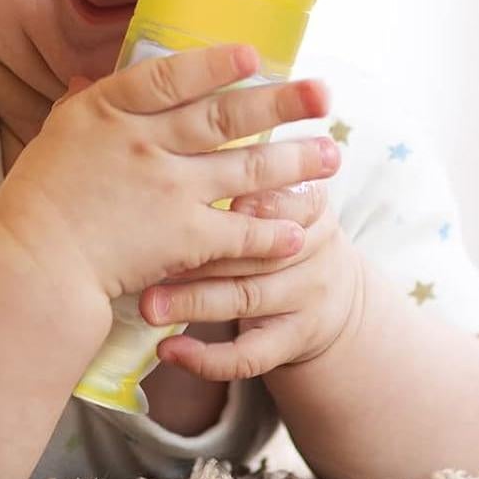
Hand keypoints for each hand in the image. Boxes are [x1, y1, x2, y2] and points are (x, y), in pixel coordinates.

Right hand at [0, 43, 330, 306]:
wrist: (35, 266)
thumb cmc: (35, 201)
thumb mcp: (53, 137)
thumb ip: (79, 107)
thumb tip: (88, 78)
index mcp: (110, 112)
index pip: (171, 77)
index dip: (214, 64)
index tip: (253, 54)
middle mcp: (146, 143)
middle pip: (225, 117)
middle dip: (281, 104)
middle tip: (324, 94)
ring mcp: (169, 190)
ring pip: (246, 169)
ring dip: (296, 162)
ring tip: (332, 154)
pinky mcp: (183, 238)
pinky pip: (239, 231)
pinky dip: (272, 231)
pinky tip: (301, 230)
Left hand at [138, 166, 362, 381]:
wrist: (331, 290)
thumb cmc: (277, 222)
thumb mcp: (279, 188)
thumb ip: (243, 163)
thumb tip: (190, 120)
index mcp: (309, 202)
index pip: (285, 198)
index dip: (253, 201)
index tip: (212, 195)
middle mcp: (313, 249)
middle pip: (256, 250)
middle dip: (202, 253)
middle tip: (149, 252)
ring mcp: (305, 298)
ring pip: (246, 301)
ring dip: (193, 303)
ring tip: (147, 305)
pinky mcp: (292, 341)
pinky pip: (251, 356)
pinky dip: (208, 358)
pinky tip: (169, 352)